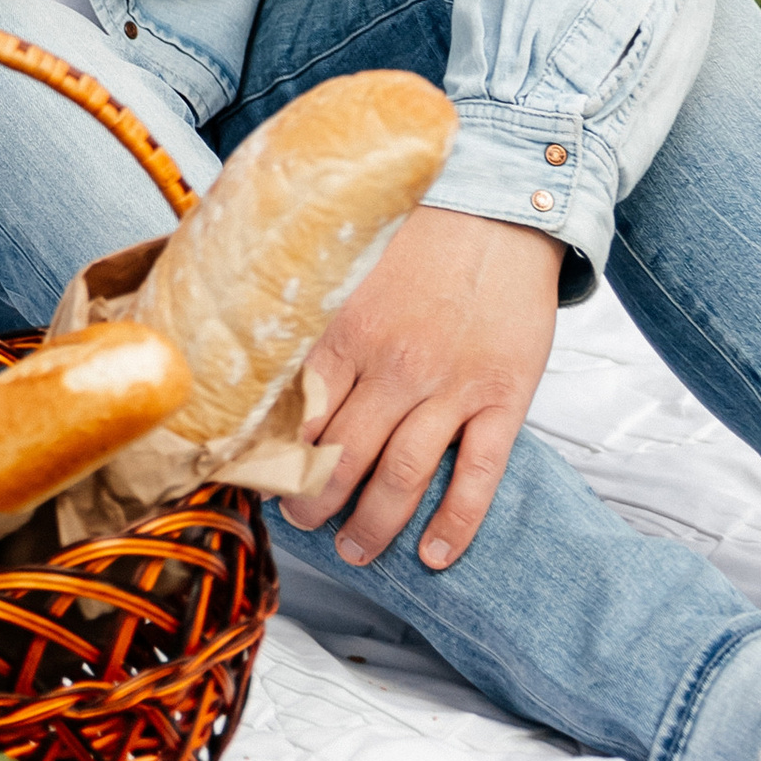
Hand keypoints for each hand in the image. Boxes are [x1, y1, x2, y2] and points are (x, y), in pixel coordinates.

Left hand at [279, 202, 562, 573]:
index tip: (260, 478)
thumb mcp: (351, 265)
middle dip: (315, 499)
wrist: (500, 207)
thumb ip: (314, 313)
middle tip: (301, 520)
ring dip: (374, 523)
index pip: (299, 412)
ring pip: (404, 475)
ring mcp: (452, 387)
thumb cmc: (419, 234)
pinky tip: (434, 553)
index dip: (277, 454)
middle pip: (345, 455)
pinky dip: (456, 522)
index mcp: (347, 330)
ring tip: (353, 549)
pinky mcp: (503, 398)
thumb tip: (257, 342)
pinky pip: (478, 474)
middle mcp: (394, 365)